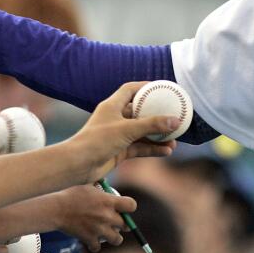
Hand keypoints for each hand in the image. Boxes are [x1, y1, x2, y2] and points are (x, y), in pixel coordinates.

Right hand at [55, 184, 135, 251]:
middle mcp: (107, 216)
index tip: (124, 208)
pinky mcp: (90, 239)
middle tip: (115, 222)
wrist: (56, 209)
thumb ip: (101, 190)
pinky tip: (90, 240)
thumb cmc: (71, 195)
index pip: (131, 206)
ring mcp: (99, 230)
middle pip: (126, 225)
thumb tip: (107, 186)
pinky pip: (98, 247)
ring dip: (113, 237)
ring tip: (106, 234)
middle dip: (121, 224)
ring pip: (117, 240)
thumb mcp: (89, 187)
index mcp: (108, 201)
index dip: (129, 207)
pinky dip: (94, 245)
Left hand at [64, 82, 179, 184]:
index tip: (161, 88)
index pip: (130, 90)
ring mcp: (117, 135)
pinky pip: (139, 147)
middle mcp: (115, 118)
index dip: (145, 87)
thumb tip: (175, 120)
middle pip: (139, 112)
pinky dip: (152, 149)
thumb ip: (152, 125)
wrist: (78, 165)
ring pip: (142, 133)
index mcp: (112, 106)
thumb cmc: (97, 141)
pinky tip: (166, 151)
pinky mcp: (119, 151)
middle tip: (173, 116)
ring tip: (175, 139)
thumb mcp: (128, 129)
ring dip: (157, 136)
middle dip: (157, 116)